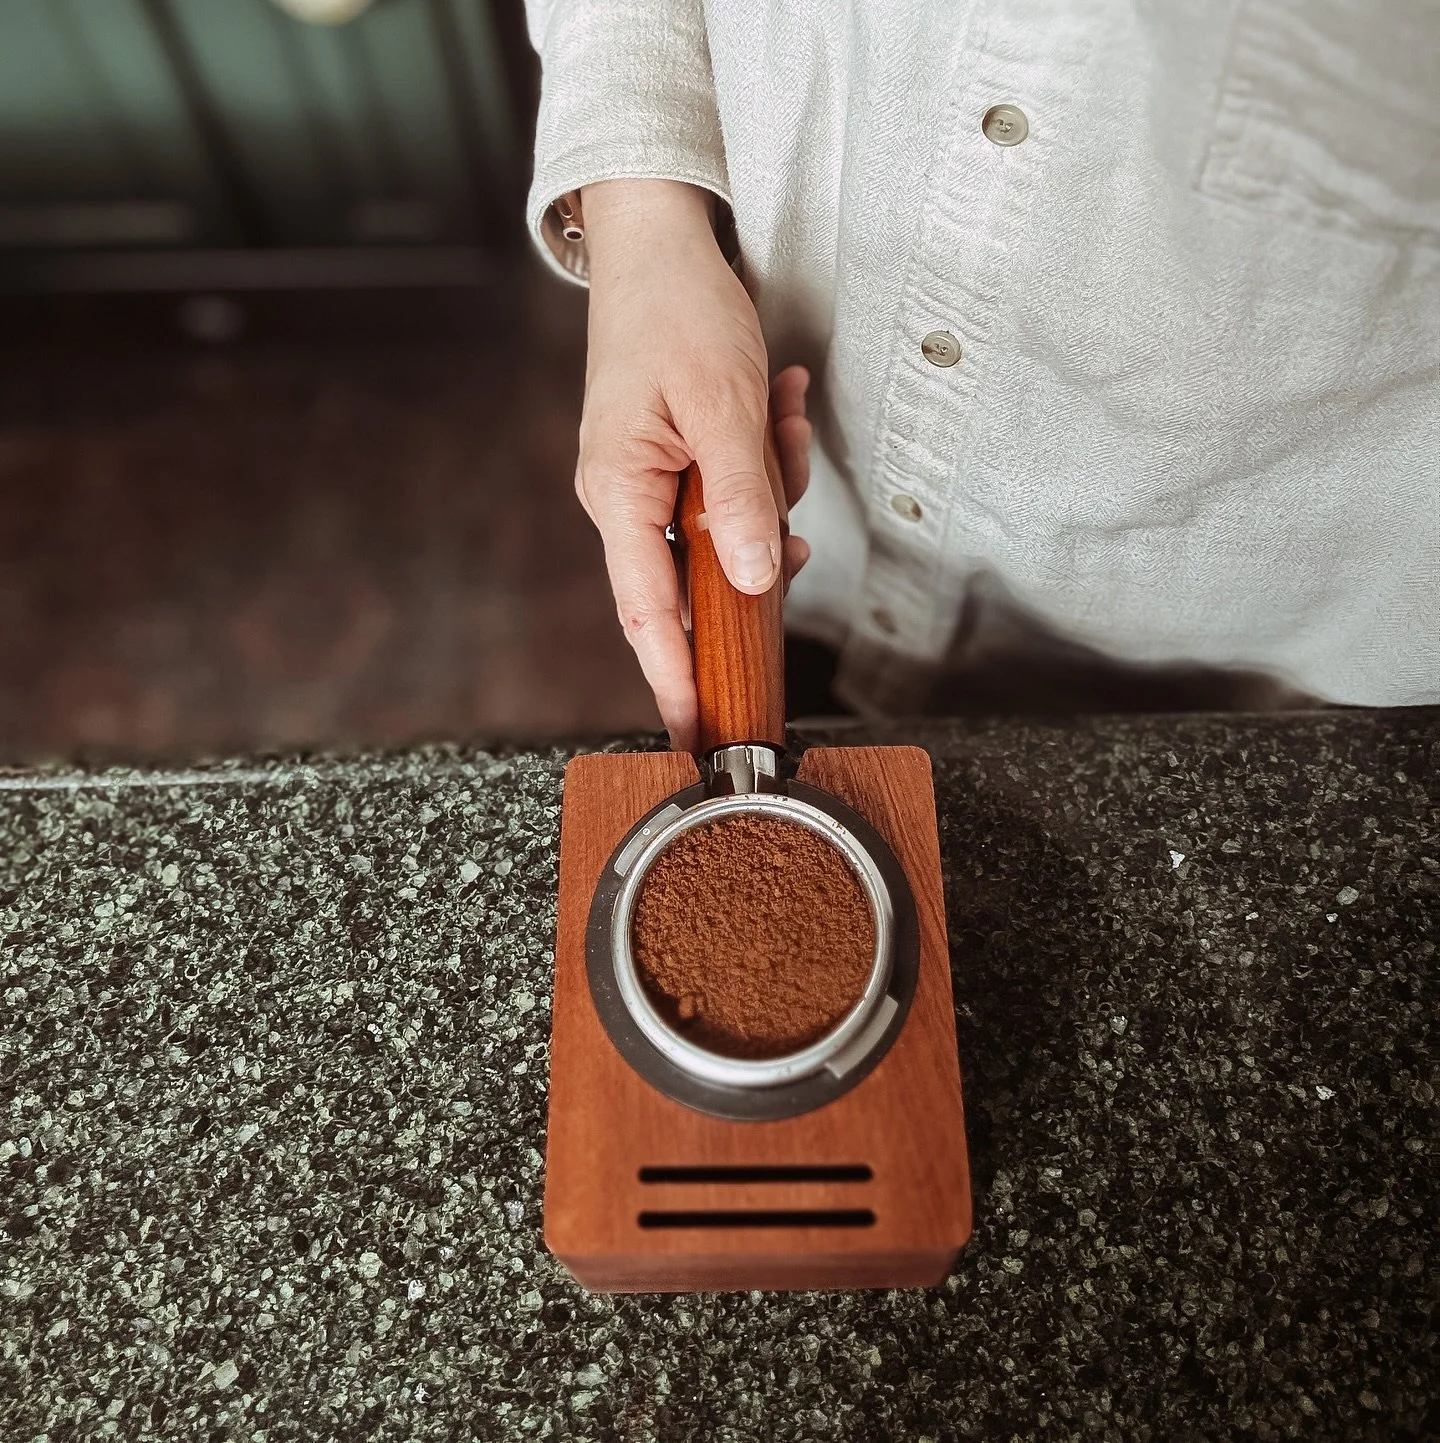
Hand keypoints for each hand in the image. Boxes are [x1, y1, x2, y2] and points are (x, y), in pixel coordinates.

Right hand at [576, 180, 810, 751]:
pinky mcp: (677, 461)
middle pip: (702, 570)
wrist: (657, 243)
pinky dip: (766, 458)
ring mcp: (652, 481)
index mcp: (620, 493)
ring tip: (778, 409)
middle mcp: (628, 498)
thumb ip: (741, 501)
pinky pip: (734, 490)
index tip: (694, 730)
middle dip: (760, 534)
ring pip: (731, 528)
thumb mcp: (722, 407)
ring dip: (772, 480)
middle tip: (781, 461)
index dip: (673, 676)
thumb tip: (755, 580)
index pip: (647, 612)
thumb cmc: (674, 312)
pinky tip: (777, 404)